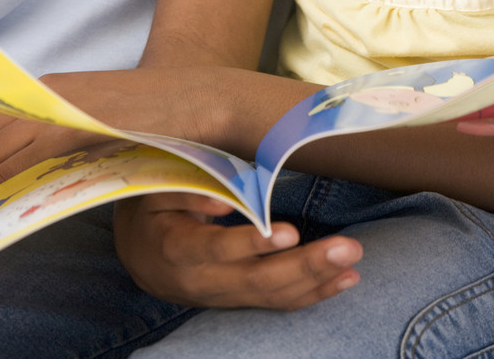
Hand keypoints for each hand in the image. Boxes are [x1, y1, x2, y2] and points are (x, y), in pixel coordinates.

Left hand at [0, 66, 215, 199]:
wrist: (192, 97)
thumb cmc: (154, 109)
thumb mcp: (98, 114)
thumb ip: (66, 128)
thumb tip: (38, 159)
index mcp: (53, 86)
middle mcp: (48, 91)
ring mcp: (58, 107)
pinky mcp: (72, 127)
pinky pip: (24, 158)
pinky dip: (6, 180)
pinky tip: (5, 198)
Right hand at [112, 192, 361, 309]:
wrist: (140, 256)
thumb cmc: (151, 210)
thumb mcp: (157, 191)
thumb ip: (188, 191)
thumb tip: (226, 202)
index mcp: (179, 249)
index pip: (220, 251)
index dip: (254, 244)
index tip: (289, 232)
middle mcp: (204, 282)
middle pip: (258, 281)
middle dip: (306, 266)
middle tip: (346, 248)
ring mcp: (224, 296)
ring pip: (273, 296)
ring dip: (316, 281)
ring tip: (353, 262)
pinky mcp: (240, 300)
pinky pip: (278, 303)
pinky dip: (313, 293)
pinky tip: (344, 281)